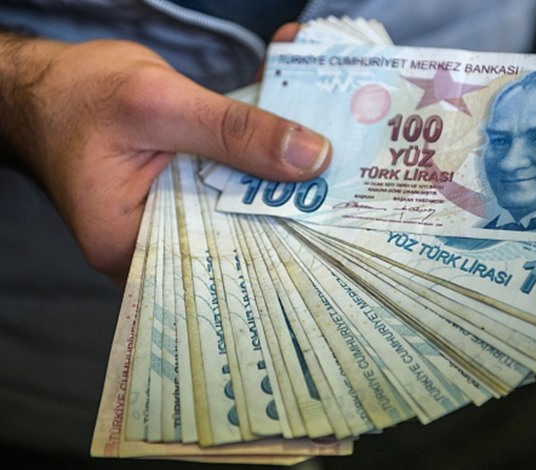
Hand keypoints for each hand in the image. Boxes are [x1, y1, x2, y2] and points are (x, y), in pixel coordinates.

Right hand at [0, 24, 329, 285]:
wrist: (49, 85)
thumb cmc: (79, 96)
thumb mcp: (157, 104)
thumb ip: (233, 132)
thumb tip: (311, 157)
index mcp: (133, 246)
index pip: (225, 263)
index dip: (284, 246)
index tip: (339, 228)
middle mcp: (158, 245)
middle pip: (240, 237)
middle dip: (294, 211)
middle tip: (353, 193)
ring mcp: (174, 220)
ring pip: (242, 208)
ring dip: (283, 179)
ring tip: (338, 161)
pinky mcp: (186, 195)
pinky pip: (232, 184)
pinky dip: (261, 159)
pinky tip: (299, 137)